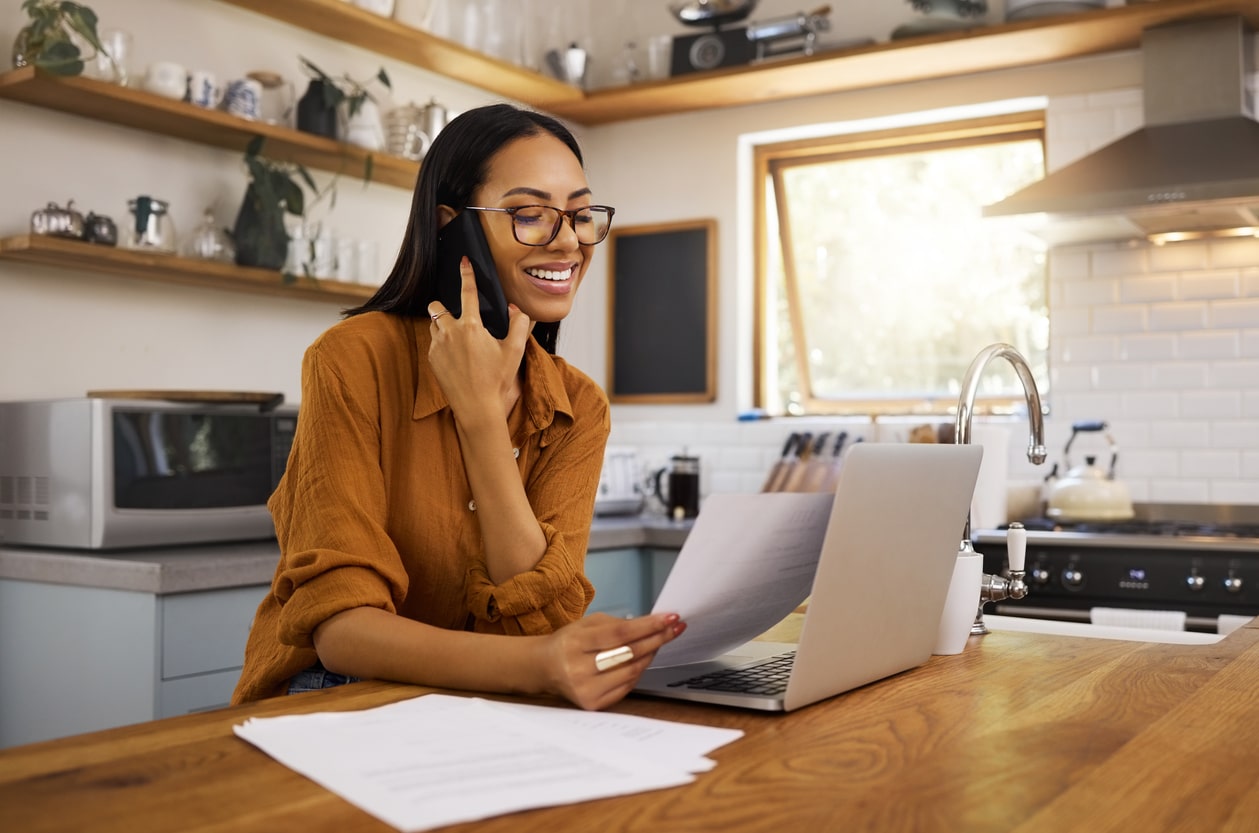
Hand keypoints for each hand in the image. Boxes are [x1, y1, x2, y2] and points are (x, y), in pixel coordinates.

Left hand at [427, 257, 531, 421]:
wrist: (477, 408)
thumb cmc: (497, 380)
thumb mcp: (515, 351)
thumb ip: (518, 325)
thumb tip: (515, 310)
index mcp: (472, 327)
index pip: (467, 292)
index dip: (466, 274)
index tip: (463, 261)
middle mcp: (450, 332)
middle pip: (437, 306)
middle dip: (443, 307)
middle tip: (458, 318)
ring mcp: (437, 346)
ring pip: (433, 324)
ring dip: (443, 325)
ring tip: (459, 341)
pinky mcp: (431, 359)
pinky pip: (433, 343)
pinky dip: (442, 344)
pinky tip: (456, 359)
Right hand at [541, 612, 686, 710]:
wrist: (545, 668)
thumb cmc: (570, 642)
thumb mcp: (587, 624)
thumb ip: (617, 624)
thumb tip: (652, 625)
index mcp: (576, 643)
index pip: (620, 634)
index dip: (648, 626)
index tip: (670, 618)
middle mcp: (579, 669)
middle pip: (629, 654)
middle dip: (657, 639)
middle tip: (675, 628)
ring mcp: (586, 690)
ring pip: (631, 672)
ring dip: (651, 655)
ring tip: (660, 641)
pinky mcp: (593, 704)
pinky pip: (626, 687)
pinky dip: (639, 671)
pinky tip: (645, 659)